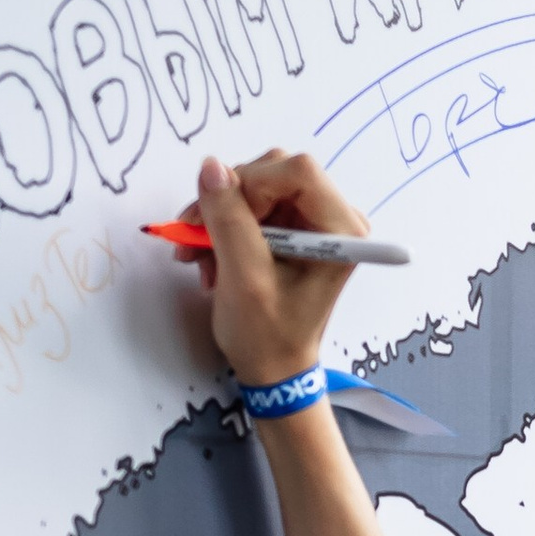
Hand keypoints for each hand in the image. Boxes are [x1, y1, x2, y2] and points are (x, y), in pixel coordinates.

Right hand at [170, 147, 365, 389]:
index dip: (252, 183)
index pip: (297, 170)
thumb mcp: (244, 278)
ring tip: (198, 258)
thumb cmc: (268, 335)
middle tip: (193, 236)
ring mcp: (310, 222)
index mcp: (341, 230)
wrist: (273, 368)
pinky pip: (248, 205)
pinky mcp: (290, 228)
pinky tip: (208, 260)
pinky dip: (221, 228)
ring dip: (217, 218)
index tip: (224, 219)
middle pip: (271, 172)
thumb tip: (210, 167)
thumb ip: (228, 219)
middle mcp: (332, 218)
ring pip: (254, 186)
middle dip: (227, 201)